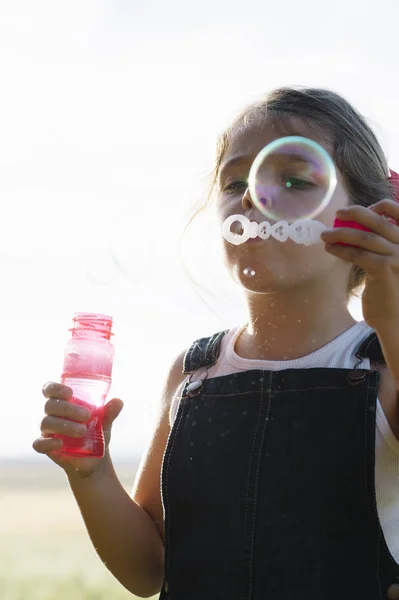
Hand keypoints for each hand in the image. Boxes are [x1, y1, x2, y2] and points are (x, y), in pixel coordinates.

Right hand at [32, 381, 122, 479]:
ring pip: (46, 423)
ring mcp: (48, 431)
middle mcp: (52, 414)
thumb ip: (110, 412)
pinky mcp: (46, 447)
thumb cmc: (96, 433)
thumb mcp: (105, 422)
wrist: (94, 460)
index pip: (50, 389)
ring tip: (83, 431)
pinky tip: (60, 443)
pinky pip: (39, 443)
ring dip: (64, 426)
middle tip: (86, 415)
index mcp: (63, 402)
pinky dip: (48, 443)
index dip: (55, 388)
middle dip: (67, 409)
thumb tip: (118, 401)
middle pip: (50, 406)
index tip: (69, 393)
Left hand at [320, 200, 398, 330]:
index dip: (380, 205)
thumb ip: (382, 245)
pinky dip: (341, 250)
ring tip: (325, 235)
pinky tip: (330, 249)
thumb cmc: (390, 292)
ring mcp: (398, 256)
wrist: (396, 319)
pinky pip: (358, 254)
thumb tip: (356, 227)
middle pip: (379, 220)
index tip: (363, 208)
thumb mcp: (390, 262)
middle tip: (338, 213)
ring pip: (364, 237)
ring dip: (341, 233)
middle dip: (355, 213)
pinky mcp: (385, 269)